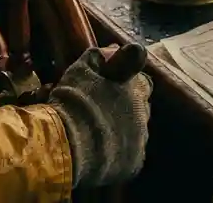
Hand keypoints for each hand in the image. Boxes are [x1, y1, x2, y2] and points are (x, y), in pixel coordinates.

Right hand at [48, 44, 151, 187]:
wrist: (69, 143)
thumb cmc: (75, 101)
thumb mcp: (84, 68)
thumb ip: (103, 56)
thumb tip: (115, 48)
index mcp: (137, 87)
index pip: (143, 82)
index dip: (127, 84)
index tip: (112, 88)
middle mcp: (144, 112)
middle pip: (140, 107)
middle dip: (126, 107)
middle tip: (101, 111)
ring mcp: (141, 140)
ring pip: (135, 131)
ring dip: (121, 129)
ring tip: (97, 132)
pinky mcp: (134, 163)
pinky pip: (129, 155)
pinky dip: (118, 152)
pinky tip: (99, 151)